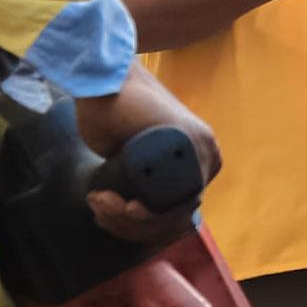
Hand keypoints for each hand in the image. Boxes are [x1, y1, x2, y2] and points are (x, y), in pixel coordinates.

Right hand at [78, 67, 219, 243]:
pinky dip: (134, 212)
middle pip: (171, 220)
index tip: (102, 214)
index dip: (133, 228)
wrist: (104, 78)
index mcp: (198, 165)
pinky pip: (166, 203)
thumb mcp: (131, 160)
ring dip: (125, 219)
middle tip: (97, 205)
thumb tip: (138, 219)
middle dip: (127, 226)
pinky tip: (112, 201)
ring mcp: (205, 152)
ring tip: (99, 199)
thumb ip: (142, 182)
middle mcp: (208, 158)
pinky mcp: (193, 146)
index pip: (172, 218)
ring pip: (167, 216)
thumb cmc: (111, 115)